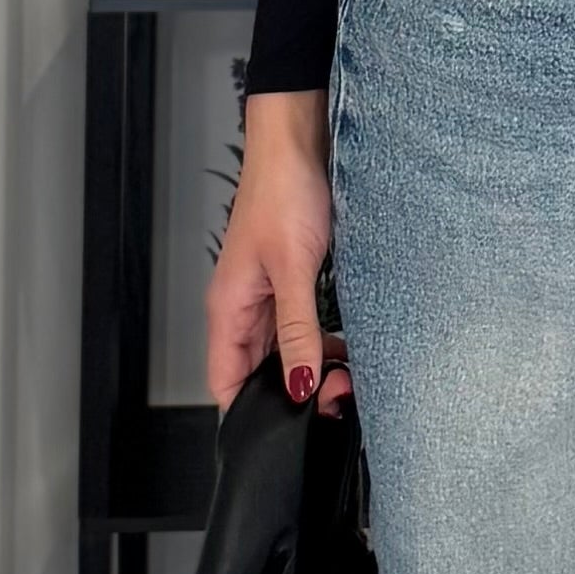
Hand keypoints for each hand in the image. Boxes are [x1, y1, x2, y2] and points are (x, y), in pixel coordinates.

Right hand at [207, 87, 345, 408]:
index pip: (226, 383)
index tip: (290, 432)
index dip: (251, 415)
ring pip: (283, 353)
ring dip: (311, 368)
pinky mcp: (290, 281)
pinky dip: (321, 343)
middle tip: (337, 395)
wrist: (300, 141)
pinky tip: (346, 348)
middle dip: (294, 393)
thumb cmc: (284, 192)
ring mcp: (267, 295)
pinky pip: (300, 328)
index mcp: (229, 309)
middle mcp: (243, 307)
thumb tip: (298, 385)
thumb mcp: (294, 269)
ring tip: (348, 374)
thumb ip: (297, 331)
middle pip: (258, 373)